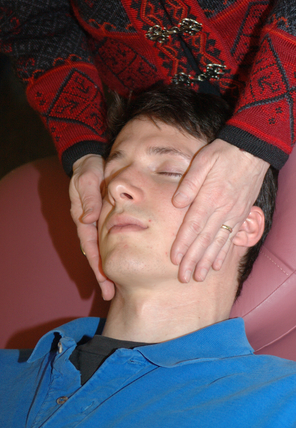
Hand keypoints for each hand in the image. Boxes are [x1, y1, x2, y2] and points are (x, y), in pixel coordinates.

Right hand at [70, 154, 114, 299]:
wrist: (92, 160)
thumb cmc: (89, 168)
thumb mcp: (87, 178)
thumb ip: (88, 196)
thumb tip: (90, 218)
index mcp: (83, 217)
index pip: (90, 245)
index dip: (97, 264)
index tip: (104, 281)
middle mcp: (89, 224)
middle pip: (95, 254)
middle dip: (101, 274)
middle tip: (110, 294)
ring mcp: (97, 223)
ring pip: (102, 250)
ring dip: (107, 268)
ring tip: (114, 288)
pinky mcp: (105, 220)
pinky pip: (109, 240)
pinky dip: (113, 254)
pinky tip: (123, 265)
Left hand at [171, 139, 269, 281]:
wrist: (253, 149)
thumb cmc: (224, 153)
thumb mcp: (203, 161)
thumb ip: (189, 183)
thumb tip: (176, 203)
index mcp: (210, 197)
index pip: (193, 226)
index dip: (183, 244)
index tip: (175, 260)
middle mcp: (223, 209)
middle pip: (205, 240)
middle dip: (194, 260)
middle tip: (184, 278)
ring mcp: (234, 214)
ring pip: (219, 243)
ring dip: (208, 261)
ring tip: (199, 277)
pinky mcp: (241, 214)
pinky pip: (231, 238)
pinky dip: (224, 253)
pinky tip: (218, 265)